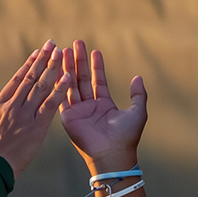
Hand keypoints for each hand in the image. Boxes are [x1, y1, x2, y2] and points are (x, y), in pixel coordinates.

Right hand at [0, 41, 72, 175]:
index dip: (28, 65)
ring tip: (60, 53)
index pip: (17, 80)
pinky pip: (49, 104)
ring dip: (51, 67)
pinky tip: (66, 77)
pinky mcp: (35, 126)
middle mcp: (12, 105)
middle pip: (30, 78)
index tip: (36, 53)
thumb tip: (2, 111)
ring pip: (40, 86)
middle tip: (51, 44)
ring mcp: (24, 114)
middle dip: (42, 59)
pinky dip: (59, 90)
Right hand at [59, 41, 147, 169]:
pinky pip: (63, 97)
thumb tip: (138, 78)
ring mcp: (78, 112)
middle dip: (79, 61)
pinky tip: (59, 69)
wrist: (112, 153)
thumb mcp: (138, 112)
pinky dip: (60, 83)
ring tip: (65, 50)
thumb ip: (138, 94)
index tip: (95, 51)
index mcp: (104, 106)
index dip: (97, 66)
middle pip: (82, 79)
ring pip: (71, 85)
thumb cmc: (126, 136)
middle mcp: (90, 107)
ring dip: (68, 67)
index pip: (99, 81)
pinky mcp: (68, 118)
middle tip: (76, 43)